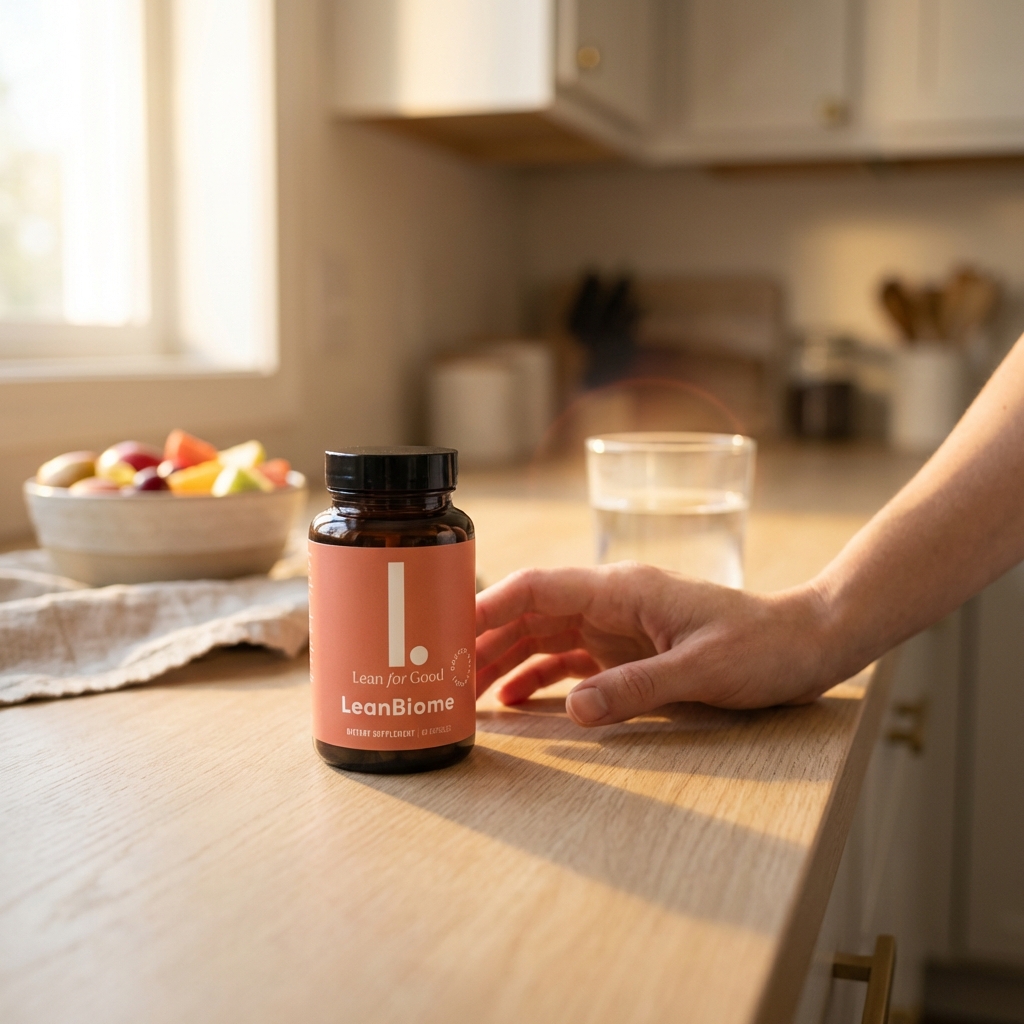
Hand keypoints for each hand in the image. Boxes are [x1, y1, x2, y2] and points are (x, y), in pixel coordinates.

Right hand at [475, 563, 836, 726]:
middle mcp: (611, 603)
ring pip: (543, 638)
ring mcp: (617, 627)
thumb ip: (636, 688)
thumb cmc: (762, 647)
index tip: (450, 627)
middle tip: (443, 674)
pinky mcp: (628, 651)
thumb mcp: (702, 669)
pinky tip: (514, 701)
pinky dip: (537, 679)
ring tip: (466, 693)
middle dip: (486, 641)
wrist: (805, 645)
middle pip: (531, 615)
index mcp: (622, 590)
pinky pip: (569, 662)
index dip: (491, 604)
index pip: (540, 587)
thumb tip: (572, 711)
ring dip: (504, 661)